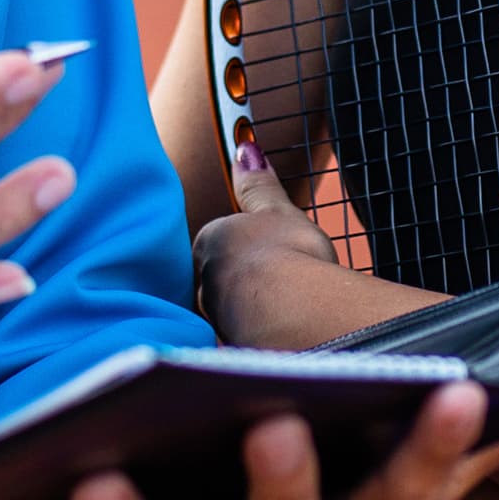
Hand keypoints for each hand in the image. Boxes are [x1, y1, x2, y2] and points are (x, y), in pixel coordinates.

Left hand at [192, 143, 353, 342]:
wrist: (297, 314)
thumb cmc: (288, 257)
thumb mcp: (278, 212)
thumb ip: (258, 186)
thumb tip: (246, 149)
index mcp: (208, 243)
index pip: (218, 244)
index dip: (246, 249)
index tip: (270, 254)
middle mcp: (201, 282)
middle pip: (219, 278)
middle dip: (244, 281)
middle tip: (279, 283)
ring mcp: (214, 318)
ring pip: (229, 310)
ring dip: (250, 311)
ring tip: (283, 311)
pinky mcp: (230, 350)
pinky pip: (243, 338)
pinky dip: (258, 337)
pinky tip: (280, 337)